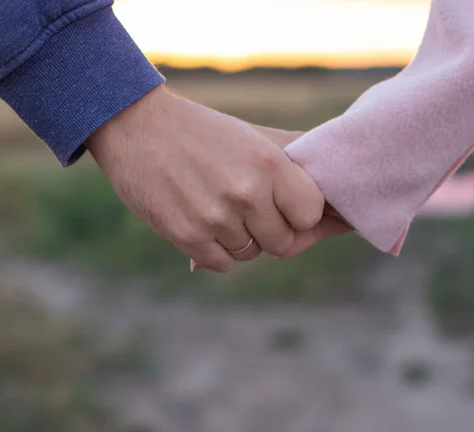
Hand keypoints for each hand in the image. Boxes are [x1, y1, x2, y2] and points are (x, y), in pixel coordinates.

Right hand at [86, 85, 325, 271]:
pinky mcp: (186, 236)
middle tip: (246, 207)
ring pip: (251, 254)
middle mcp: (246, 192)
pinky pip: (223, 264)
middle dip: (268, 229)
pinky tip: (203, 222)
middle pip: (281, 241)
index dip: (297, 212)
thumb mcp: (253, 136)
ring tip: (218, 207)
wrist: (138, 126)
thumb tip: (335, 181)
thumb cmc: (205, 133)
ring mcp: (215, 216)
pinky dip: (216, 250)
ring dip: (239, 238)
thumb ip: (295, 157)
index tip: (281, 203)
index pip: (310, 214)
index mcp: (268, 164)